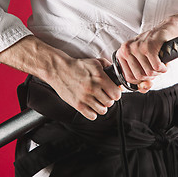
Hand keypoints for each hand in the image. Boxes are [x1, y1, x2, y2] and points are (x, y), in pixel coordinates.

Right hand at [0, 36, 120, 120]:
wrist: (59, 70)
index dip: (116, 93)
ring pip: (102, 110)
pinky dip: (93, 112)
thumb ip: (109, 68)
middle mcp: (93, 88)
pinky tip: (90, 105)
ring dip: (101, 106)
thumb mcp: (95, 62)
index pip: (116, 94)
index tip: (113, 92)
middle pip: (110, 103)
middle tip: (104, 95)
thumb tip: (118, 79)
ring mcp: (85, 98)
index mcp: (99, 77)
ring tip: (97, 101)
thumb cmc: (77, 66)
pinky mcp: (77, 105)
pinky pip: (92, 116)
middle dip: (109, 99)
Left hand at [116, 24, 169, 92]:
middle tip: (156, 68)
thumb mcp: (143, 63)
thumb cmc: (154, 48)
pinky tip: (164, 62)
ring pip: (149, 73)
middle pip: (139, 76)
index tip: (147, 75)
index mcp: (122, 54)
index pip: (128, 78)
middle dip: (151, 76)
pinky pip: (156, 67)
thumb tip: (143, 87)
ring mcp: (137, 47)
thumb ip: (142, 80)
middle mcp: (126, 50)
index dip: (140, 80)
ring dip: (158, 72)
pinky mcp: (148, 46)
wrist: (166, 30)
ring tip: (160, 64)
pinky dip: (163, 68)